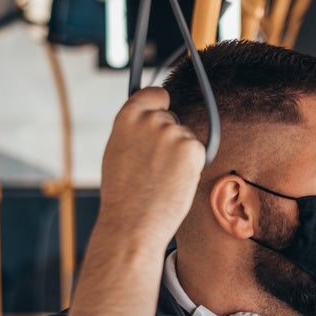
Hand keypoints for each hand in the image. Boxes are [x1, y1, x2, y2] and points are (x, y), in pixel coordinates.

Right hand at [97, 87, 204, 245]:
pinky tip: (174, 181)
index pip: (155, 94)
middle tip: (154, 166)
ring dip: (180, 154)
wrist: (132, 222)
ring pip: (185, 137)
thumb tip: (151, 118)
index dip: (160, 104)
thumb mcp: (118, 149)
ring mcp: (172, 132)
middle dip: (168, 138)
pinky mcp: (191, 148)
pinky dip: (191, 166)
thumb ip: (134, 129)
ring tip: (161, 178)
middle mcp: (151, 118)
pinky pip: (197, 151)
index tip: (162, 111)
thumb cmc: (123, 194)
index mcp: (127, 116)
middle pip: (172, 119)